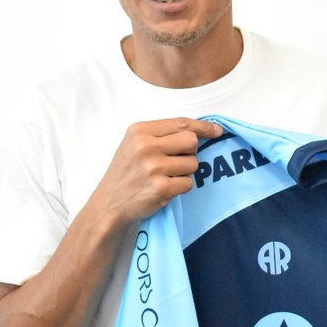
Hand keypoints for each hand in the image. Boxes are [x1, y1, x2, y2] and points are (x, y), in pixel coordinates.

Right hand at [92, 118, 223, 223]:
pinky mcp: (160, 188)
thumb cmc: (126, 172)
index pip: (181, 123)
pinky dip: (180, 187)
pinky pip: (188, 183)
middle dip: (190, 152)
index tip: (217, 131)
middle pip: (191, 141)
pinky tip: (164, 189)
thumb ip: (162, 135)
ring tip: (165, 177)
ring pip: (192, 164)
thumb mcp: (135, 144)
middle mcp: (145, 146)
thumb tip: (202, 130)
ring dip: (184, 172)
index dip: (203, 127)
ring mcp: (153, 168)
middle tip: (176, 161)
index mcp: (139, 131)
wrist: (108, 203)